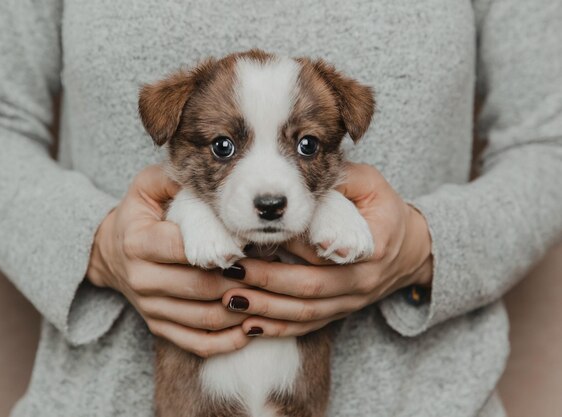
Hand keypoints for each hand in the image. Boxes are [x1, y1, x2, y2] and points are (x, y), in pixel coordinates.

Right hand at [87, 165, 250, 356]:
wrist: (110, 252)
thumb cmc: (139, 215)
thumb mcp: (147, 187)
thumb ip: (173, 178)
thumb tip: (206, 173)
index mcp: (139, 242)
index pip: (186, 248)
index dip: (223, 247)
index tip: (251, 241)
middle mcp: (142, 279)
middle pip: (202, 285)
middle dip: (242, 279)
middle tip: (272, 269)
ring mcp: (150, 307)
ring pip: (205, 317)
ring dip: (242, 309)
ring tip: (269, 294)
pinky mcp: (159, 327)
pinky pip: (196, 342)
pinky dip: (226, 341)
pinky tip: (250, 329)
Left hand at [220, 163, 432, 336]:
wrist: (412, 250)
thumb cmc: (385, 211)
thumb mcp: (372, 185)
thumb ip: (342, 178)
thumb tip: (303, 171)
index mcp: (373, 246)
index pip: (329, 250)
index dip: (296, 247)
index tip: (263, 237)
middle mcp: (362, 281)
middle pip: (311, 287)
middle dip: (268, 280)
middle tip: (233, 270)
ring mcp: (351, 302)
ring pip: (306, 313)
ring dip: (266, 308)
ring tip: (230, 298)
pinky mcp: (340, 313)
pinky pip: (308, 326)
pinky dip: (278, 328)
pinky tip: (249, 325)